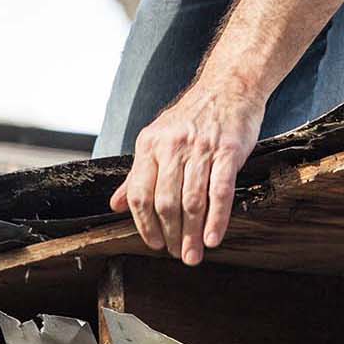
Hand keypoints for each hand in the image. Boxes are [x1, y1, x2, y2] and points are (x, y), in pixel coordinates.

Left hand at [109, 80, 261, 265]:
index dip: (144, 224)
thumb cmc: (192, 118)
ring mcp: (201, 149)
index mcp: (149, 145)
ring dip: (192, 234)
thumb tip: (115, 205)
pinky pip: (220, 191)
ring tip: (193, 254)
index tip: (154, 243)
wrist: (228, 88)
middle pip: (165, 202)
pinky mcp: (228, 151)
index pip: (139, 193)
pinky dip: (216, 219)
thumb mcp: (157, 139)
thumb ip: (137, 174)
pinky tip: (213, 238)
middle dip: (171, 235)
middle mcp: (172, 147)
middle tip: (177, 254)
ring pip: (192, 201)